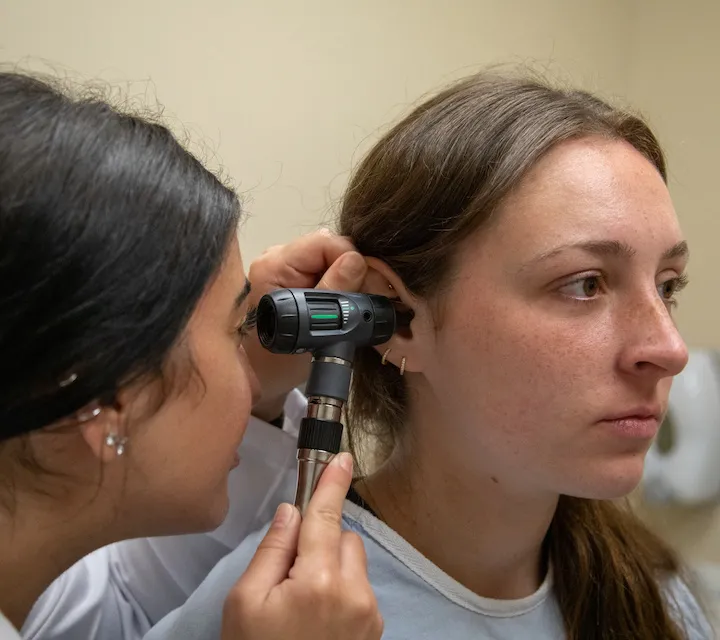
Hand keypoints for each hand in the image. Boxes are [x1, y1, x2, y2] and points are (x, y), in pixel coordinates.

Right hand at [221, 453, 382, 639]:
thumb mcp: (245, 603)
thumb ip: (271, 551)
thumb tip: (290, 513)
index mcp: (318, 582)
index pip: (326, 517)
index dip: (331, 484)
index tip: (342, 457)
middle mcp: (354, 594)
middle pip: (342, 537)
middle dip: (319, 542)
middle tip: (288, 574)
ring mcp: (369, 614)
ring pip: (353, 562)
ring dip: (331, 567)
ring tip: (302, 602)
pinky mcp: (374, 630)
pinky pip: (359, 588)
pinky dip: (341, 590)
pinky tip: (317, 618)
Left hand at [244, 230, 367, 420]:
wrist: (257, 377)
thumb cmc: (279, 361)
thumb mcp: (311, 328)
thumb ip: (334, 291)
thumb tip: (357, 262)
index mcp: (275, 265)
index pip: (326, 242)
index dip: (353, 261)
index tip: (367, 288)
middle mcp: (276, 257)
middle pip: (330, 246)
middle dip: (353, 270)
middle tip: (364, 299)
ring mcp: (282, 264)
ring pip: (331, 257)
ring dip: (347, 278)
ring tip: (354, 303)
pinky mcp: (290, 274)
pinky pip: (324, 267)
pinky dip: (339, 282)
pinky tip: (342, 302)